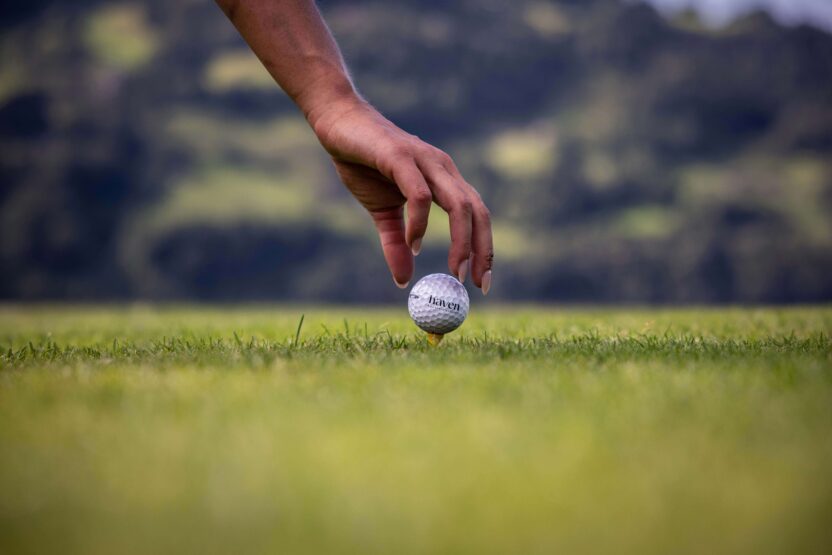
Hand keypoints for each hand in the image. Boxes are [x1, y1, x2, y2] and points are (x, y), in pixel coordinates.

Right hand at [309, 97, 492, 293]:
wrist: (337, 121)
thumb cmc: (363, 162)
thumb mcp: (381, 211)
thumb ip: (396, 243)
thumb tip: (404, 280)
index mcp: (444, 179)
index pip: (477, 215)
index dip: (483, 249)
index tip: (480, 283)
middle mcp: (442, 168)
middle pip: (477, 212)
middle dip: (481, 250)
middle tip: (474, 283)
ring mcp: (424, 160)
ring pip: (459, 204)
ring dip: (461, 241)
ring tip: (452, 271)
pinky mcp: (401, 156)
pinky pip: (420, 195)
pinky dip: (421, 222)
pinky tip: (414, 243)